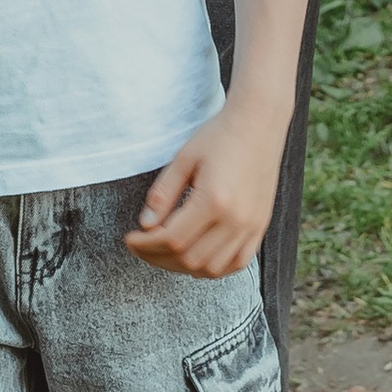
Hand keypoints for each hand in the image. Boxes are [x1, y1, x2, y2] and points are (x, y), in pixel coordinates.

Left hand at [125, 99, 286, 278]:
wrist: (259, 123)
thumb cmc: (219, 135)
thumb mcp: (183, 159)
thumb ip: (162, 194)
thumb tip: (145, 226)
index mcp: (214, 200)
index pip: (172, 239)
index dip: (146, 245)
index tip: (130, 238)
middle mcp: (236, 219)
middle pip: (190, 259)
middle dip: (158, 257)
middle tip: (142, 245)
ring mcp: (252, 226)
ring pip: (212, 268)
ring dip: (183, 266)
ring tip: (165, 251)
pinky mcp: (260, 227)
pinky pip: (237, 263)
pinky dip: (213, 267)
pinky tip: (196, 255)